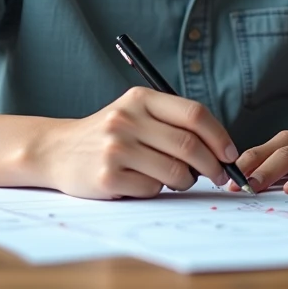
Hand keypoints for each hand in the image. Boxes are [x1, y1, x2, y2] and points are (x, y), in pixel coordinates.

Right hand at [42, 87, 238, 199]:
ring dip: (185, 181)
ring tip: (179, 180)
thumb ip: (172, 122)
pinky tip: (143, 182)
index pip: (194, 114)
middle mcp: (127, 119)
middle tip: (218, 175)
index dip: (219, 136)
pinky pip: (152, 189)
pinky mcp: (107, 177)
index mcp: (140, 98)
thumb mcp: (136, 112)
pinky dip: (156, 190)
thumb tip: (220, 149)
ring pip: (175, 172)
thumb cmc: (109, 134)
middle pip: (189, 145)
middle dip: (212, 165)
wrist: (57, 150)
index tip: (230, 153)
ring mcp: (116, 148)